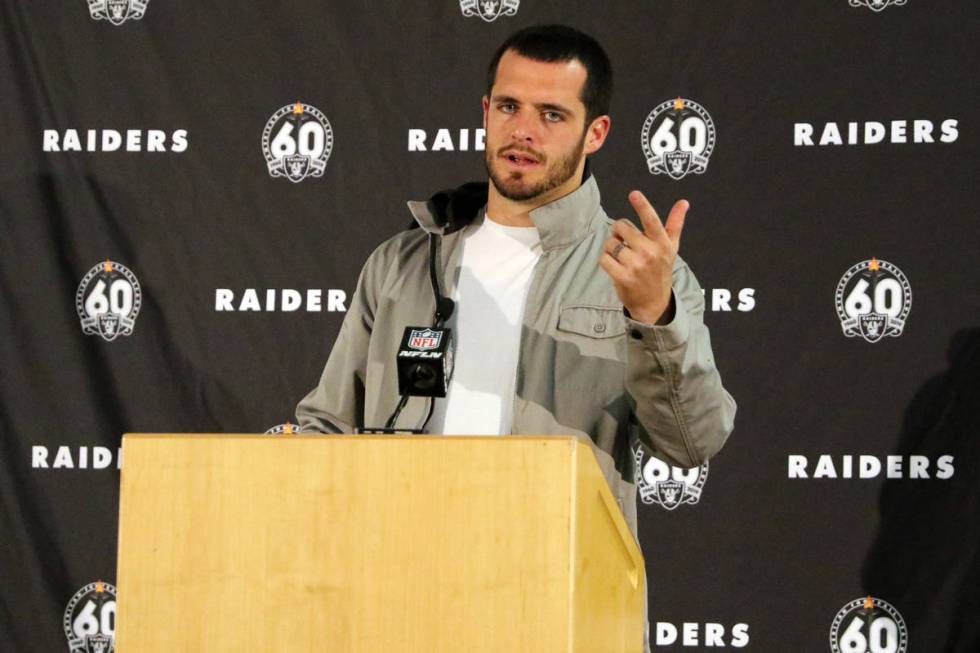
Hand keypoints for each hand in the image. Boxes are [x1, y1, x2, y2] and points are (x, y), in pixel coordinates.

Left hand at [599, 191, 687, 324]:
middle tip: (626, 242)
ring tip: (622, 256)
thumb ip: (675, 223)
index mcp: (662, 243)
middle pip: (621, 227)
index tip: (634, 193)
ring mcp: (636, 266)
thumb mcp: (672, 247)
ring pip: (610, 243)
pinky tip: (615, 265)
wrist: (654, 302)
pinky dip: (606, 260)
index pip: (651, 220)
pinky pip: (604, 258)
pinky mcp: (623, 277)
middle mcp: (650, 253)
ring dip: (611, 247)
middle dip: (619, 232)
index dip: (642, 206)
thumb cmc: (661, 270)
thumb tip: (684, 202)